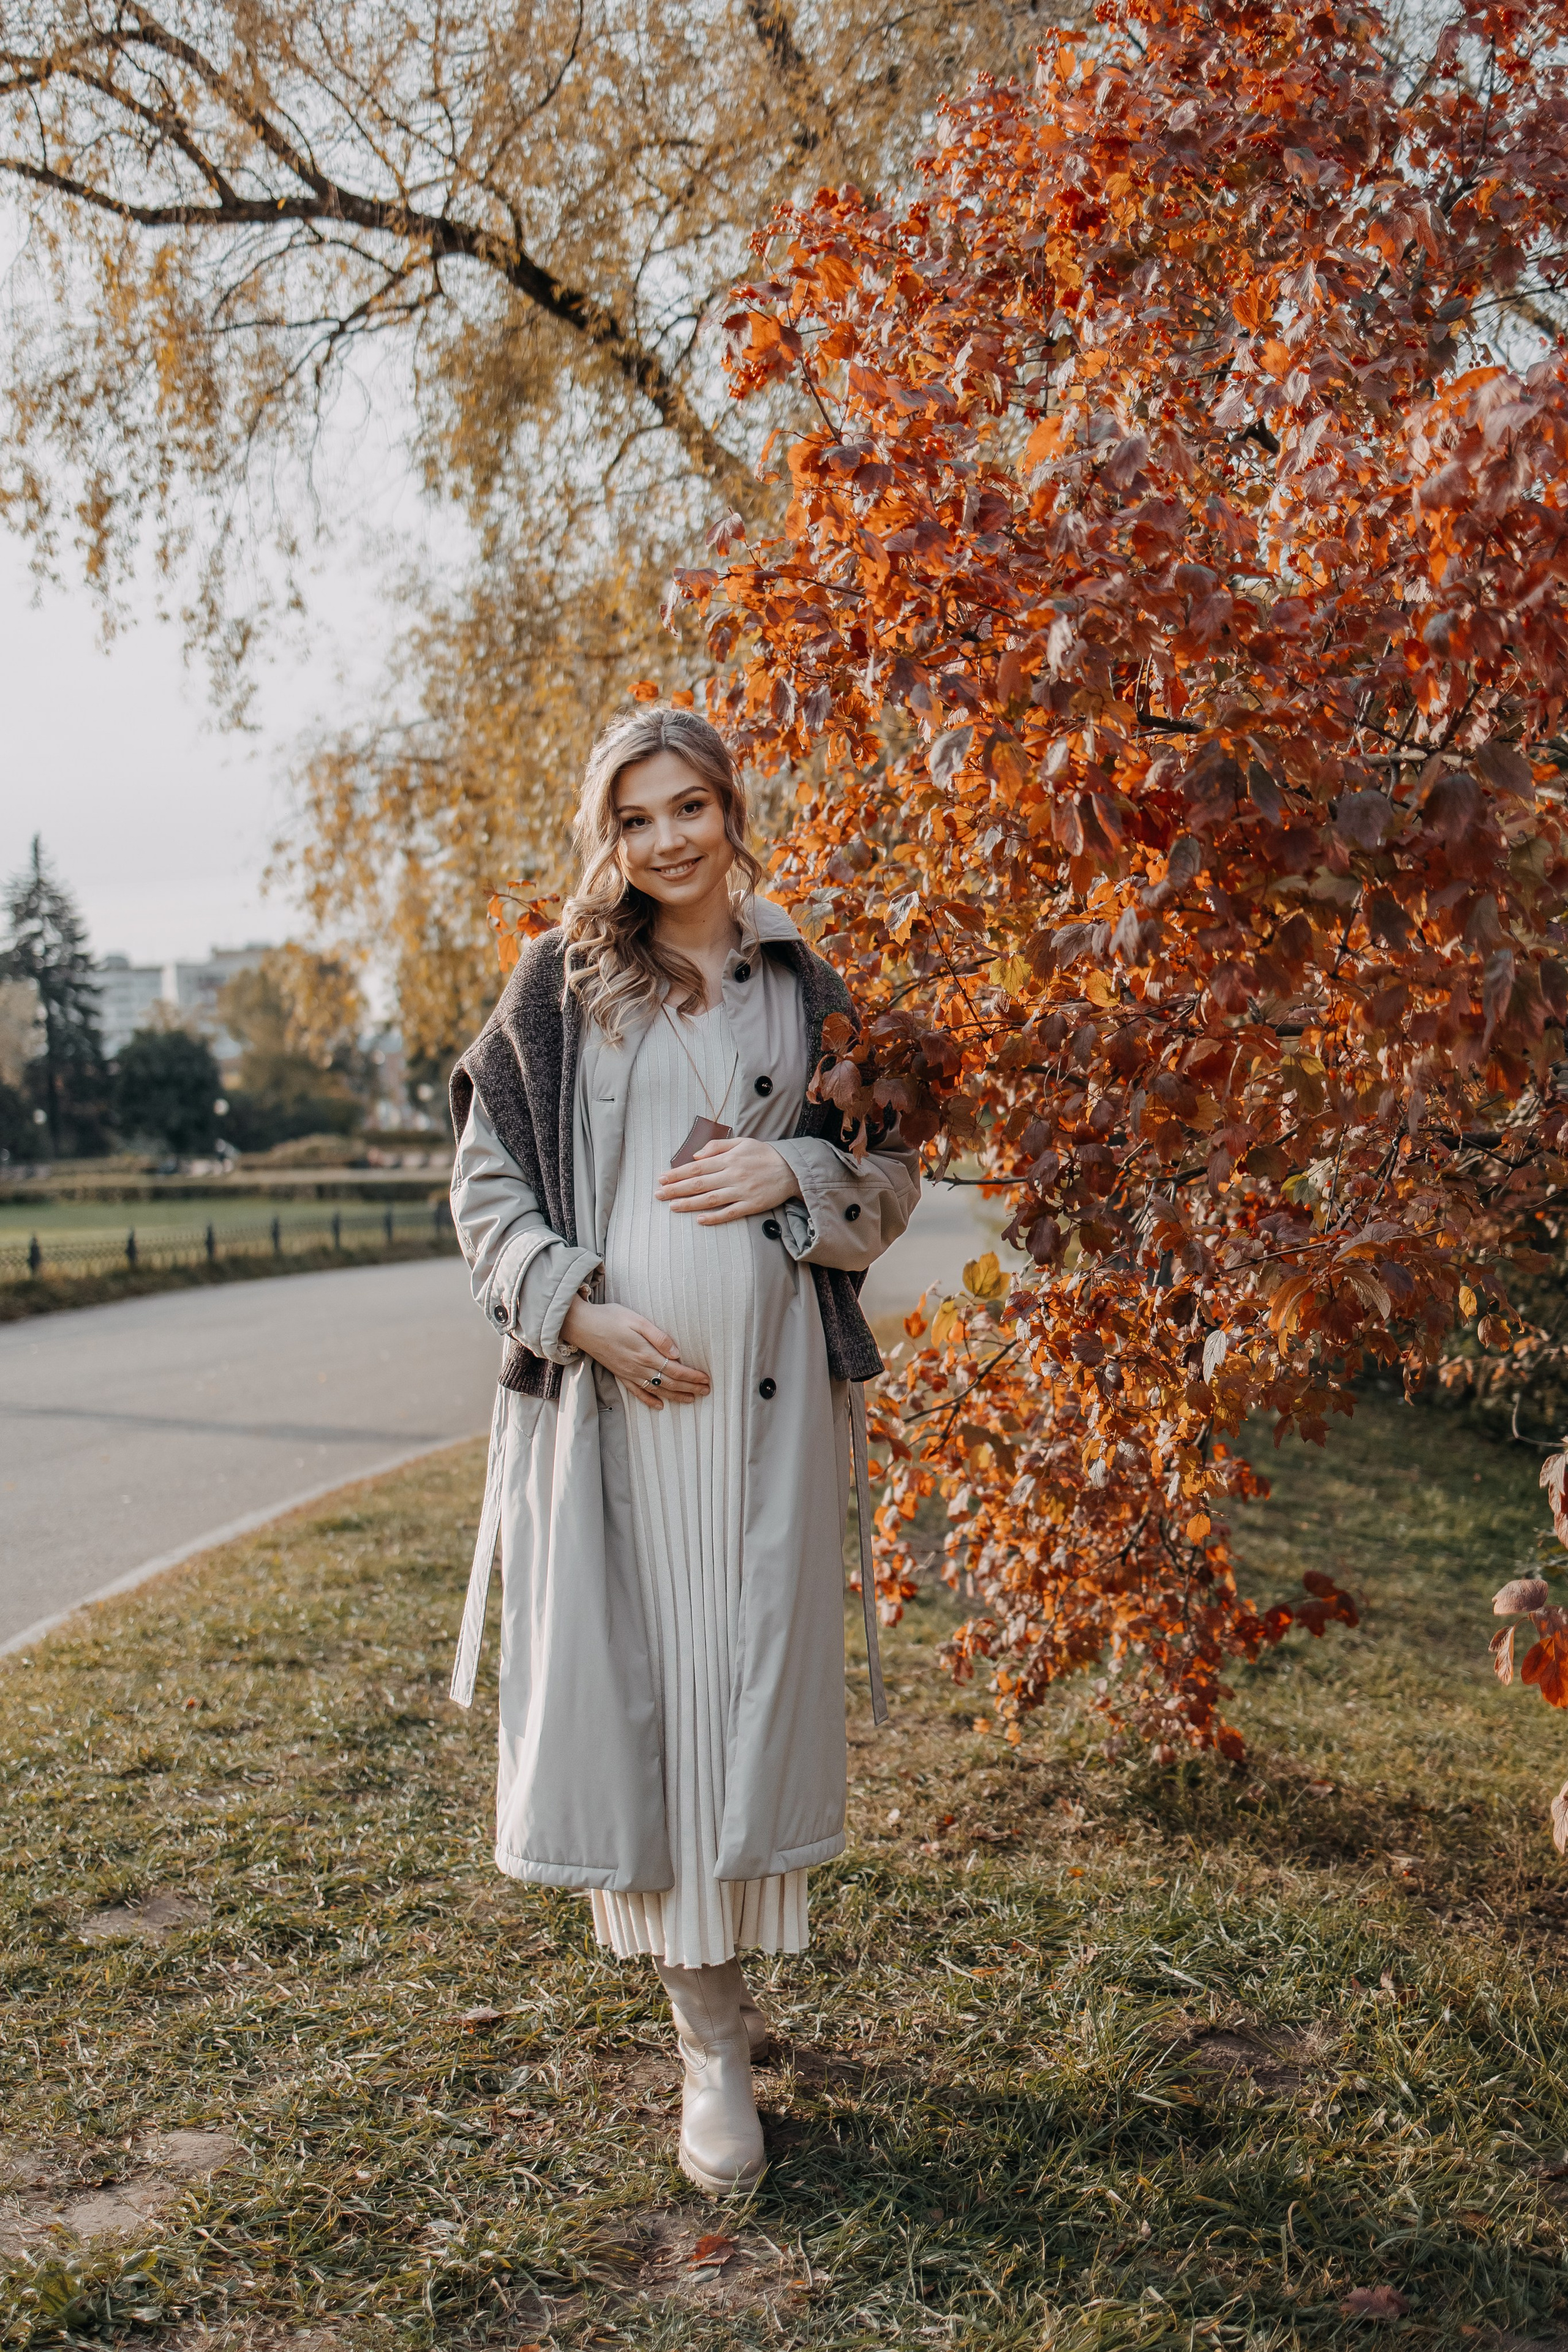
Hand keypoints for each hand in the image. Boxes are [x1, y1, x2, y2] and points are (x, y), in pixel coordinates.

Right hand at [558, 1298, 709, 1409]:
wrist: (580, 1326)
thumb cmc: (609, 1318)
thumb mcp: (636, 1320)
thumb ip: (658, 1337)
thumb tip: (677, 1353)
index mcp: (645, 1353)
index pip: (675, 1369)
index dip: (692, 1376)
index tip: (706, 1379)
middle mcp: (638, 1367)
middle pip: (669, 1382)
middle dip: (689, 1388)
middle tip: (706, 1392)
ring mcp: (628, 1373)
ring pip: (657, 1390)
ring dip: (675, 1396)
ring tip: (691, 1400)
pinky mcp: (619, 1374)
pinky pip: (637, 1392)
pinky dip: (649, 1400)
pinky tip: (659, 1406)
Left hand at [655, 1135, 802, 1224]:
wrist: (792, 1169)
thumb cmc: (764, 1154)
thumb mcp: (741, 1142)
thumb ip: (718, 1146)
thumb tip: (695, 1155)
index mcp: (729, 1159)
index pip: (697, 1166)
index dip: (677, 1173)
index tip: (662, 1178)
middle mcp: (733, 1175)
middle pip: (699, 1183)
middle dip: (676, 1189)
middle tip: (658, 1195)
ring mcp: (742, 1192)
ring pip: (710, 1199)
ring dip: (689, 1204)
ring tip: (672, 1207)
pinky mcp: (751, 1205)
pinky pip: (730, 1213)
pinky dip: (714, 1217)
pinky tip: (699, 1220)